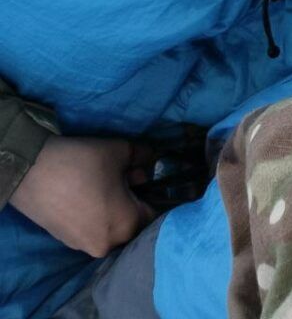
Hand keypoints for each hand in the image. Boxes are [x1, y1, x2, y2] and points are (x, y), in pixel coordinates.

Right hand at [9, 134, 156, 257]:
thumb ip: (142, 156)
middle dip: (132, 201)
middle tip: (126, 176)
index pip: (152, 215)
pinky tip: (87, 195)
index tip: (147, 180)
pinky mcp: (67, 241)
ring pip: (111, 227)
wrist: (32, 172)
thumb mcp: (121, 151)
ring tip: (104, 184)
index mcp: (126, 225)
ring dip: (113, 209)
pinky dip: (95, 215)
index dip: (152, 194)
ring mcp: (84, 246)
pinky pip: (92, 229)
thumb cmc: (83, 162)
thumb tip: (152, 158)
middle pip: (132, 223)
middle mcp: (108, 244)